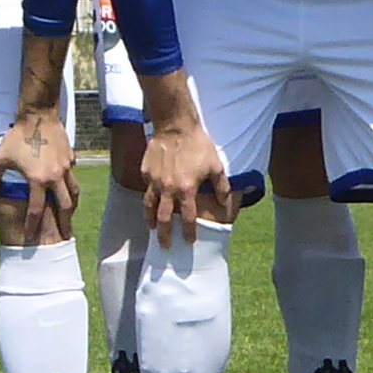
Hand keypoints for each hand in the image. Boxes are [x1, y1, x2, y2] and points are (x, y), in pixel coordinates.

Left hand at [0, 108, 80, 248]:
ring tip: (71, 215)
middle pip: (65, 207)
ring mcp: (65, 167)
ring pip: (74, 192)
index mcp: (38, 180)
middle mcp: (55, 177)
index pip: (36, 210)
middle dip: (65, 223)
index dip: (32, 225)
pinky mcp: (70, 158)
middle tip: (65, 234)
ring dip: (73, 206)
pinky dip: (71, 184)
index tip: (30, 236)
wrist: (38, 115)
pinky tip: (68, 187)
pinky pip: (72, 175)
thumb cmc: (17, 136)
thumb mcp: (0, 158)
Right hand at [136, 117, 230, 243]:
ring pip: (149, 207)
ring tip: (153, 228)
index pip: (188, 219)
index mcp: (186, 190)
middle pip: (164, 219)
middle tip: (165, 246)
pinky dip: (149, 197)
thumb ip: (222, 188)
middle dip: (164, 235)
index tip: (190, 242)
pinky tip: (151, 201)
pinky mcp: (145, 172)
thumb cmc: (198, 145)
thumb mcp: (216, 166)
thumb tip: (226, 205)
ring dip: (151, 220)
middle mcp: (168, 189)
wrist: (175, 126)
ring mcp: (154, 181)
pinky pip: (146, 189)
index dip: (189, 232)